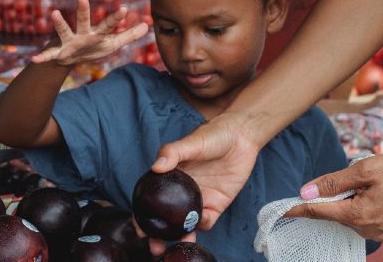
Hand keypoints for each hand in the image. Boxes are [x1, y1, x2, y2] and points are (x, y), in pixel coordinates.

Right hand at [30, 0, 148, 65]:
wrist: (69, 59)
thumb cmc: (93, 48)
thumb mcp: (112, 44)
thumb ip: (129, 35)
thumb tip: (147, 25)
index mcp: (97, 33)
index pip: (108, 25)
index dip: (116, 18)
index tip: (124, 10)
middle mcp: (82, 34)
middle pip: (84, 20)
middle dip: (84, 10)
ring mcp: (69, 42)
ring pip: (64, 31)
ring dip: (59, 23)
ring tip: (55, 13)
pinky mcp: (59, 53)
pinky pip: (50, 56)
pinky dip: (42, 57)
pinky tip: (35, 60)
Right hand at [145, 113, 262, 255]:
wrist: (242, 136)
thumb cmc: (213, 135)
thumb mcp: (192, 142)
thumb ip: (173, 152)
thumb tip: (156, 166)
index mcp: (170, 178)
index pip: (152, 201)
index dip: (143, 217)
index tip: (140, 230)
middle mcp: (181, 192)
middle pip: (167, 219)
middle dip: (160, 236)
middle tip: (155, 247)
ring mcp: (199, 199)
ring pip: (186, 224)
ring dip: (181, 236)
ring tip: (180, 244)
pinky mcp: (217, 204)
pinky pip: (207, 220)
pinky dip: (203, 223)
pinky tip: (203, 218)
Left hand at [285, 154, 382, 241]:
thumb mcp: (365, 170)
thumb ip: (334, 182)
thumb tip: (307, 191)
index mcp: (357, 215)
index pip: (318, 212)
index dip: (298, 208)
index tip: (282, 209)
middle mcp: (365, 230)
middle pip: (334, 213)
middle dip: (332, 195)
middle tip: (349, 176)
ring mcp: (376, 232)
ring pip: (348, 214)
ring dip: (349, 198)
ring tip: (371, 181)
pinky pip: (361, 217)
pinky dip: (359, 204)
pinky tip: (374, 189)